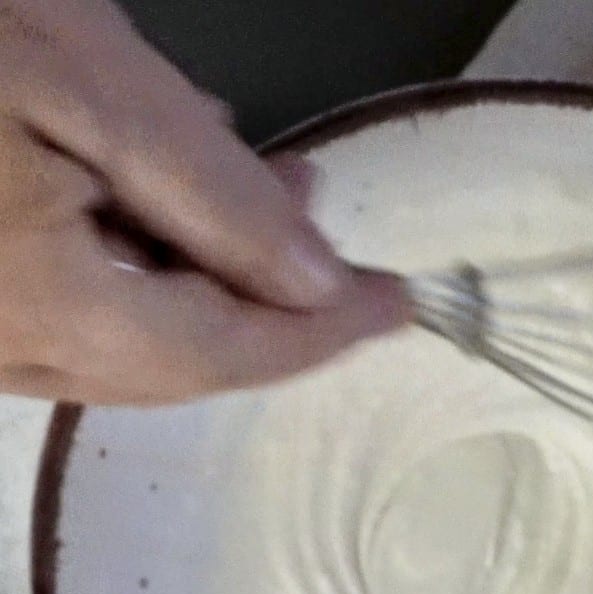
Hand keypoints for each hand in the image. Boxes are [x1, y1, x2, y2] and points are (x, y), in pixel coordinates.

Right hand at [0, 0, 408, 405]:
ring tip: (259, 200)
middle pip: (178, 361)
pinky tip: (152, 194)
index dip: (320, 333)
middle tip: (330, 236)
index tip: (398, 305)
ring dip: (205, 282)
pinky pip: (65, 310)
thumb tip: (315, 280)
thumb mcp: (84, 81)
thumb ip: (215, 199)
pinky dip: (133, 267)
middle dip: (268, 307)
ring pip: (124, 340)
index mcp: (43, 308)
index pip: (224, 354)